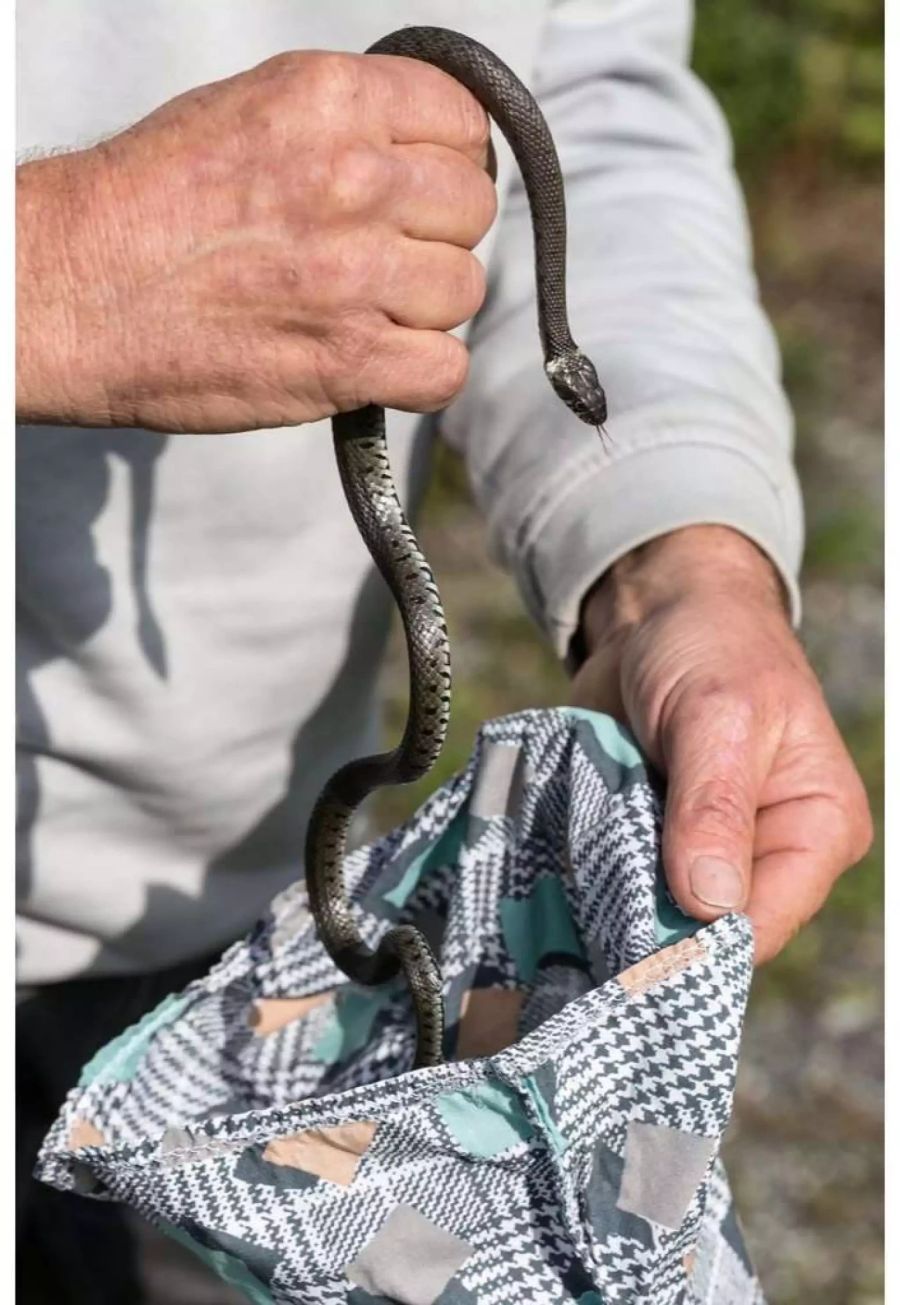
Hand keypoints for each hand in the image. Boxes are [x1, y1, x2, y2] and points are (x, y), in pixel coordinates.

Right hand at [16, 50, 494, 431]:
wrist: (71, 291)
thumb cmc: (146, 205)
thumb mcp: (245, 111)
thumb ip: (343, 125)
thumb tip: (417, 157)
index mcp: (330, 101)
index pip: (463, 125)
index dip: (446, 164)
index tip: (414, 193)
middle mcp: (354, 179)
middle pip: (471, 209)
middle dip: (436, 234)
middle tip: (381, 256)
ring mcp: (356, 275)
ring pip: (463, 290)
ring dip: (425, 308)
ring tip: (364, 309)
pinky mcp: (346, 361)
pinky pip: (444, 371)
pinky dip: (421, 374)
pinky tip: (378, 362)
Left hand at [571, 525, 871, 962]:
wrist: (655, 612)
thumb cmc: (712, 648)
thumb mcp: (719, 716)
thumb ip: (714, 807)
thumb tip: (710, 905)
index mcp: (815, 831)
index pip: (762, 924)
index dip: (699, 944)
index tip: (628, 948)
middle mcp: (766, 857)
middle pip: (704, 932)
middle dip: (644, 925)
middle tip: (580, 908)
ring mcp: (700, 855)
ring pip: (652, 914)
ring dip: (605, 900)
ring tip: (562, 881)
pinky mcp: (649, 843)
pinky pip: (616, 883)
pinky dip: (585, 877)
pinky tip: (555, 869)